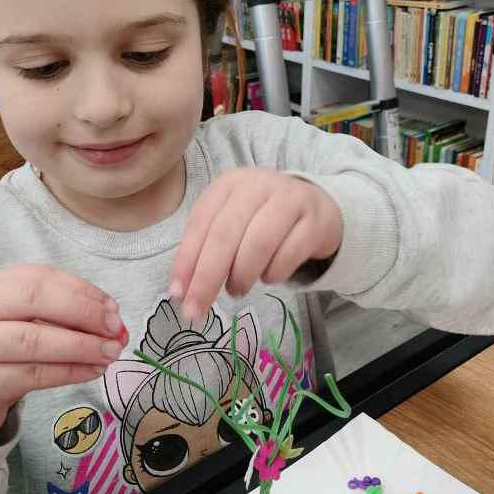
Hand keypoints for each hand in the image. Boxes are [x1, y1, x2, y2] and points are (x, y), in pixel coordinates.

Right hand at [0, 265, 127, 445]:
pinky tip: (91, 371)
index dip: (81, 290)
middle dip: (83, 312)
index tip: (113, 308)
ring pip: (32, 341)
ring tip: (110, 353)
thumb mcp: (18, 322)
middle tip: (115, 330)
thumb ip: (58, 313)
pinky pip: (30, 375)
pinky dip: (68, 372)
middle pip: (33, 300)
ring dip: (80, 346)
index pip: (39, 277)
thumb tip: (111, 317)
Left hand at [170, 167, 342, 318]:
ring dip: (241, 276)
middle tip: (197, 310)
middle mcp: (259, 185)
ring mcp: (290, 200)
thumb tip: (182, 290)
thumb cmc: (263, 218)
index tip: (177, 294)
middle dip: (207, 278)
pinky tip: (268, 277)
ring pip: (258, 244)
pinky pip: (289, 255)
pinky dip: (273, 274)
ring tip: (236, 290)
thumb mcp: (232, 222)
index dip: (186, 260)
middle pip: (225, 235)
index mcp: (230, 184)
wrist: (317, 208)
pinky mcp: (315, 221)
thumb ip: (206, 247)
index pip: (201, 223)